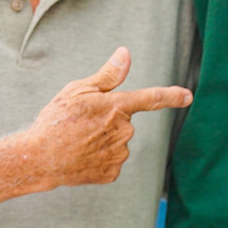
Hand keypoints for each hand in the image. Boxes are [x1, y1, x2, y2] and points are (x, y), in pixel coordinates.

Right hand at [21, 47, 191, 189]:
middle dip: (109, 120)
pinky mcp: (112, 173)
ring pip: (118, 142)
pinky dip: (99, 158)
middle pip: (124, 122)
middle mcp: (123, 132)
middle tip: (81, 123)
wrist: (38, 158)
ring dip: (103, 139)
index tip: (189, 96)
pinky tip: (81, 156)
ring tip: (77, 140)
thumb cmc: (56, 119)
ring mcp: (118, 154)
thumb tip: (125, 54)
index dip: (172, 96)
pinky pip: (111, 160)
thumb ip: (107, 75)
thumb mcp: (78, 90)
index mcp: (117, 107)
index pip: (151, 98)